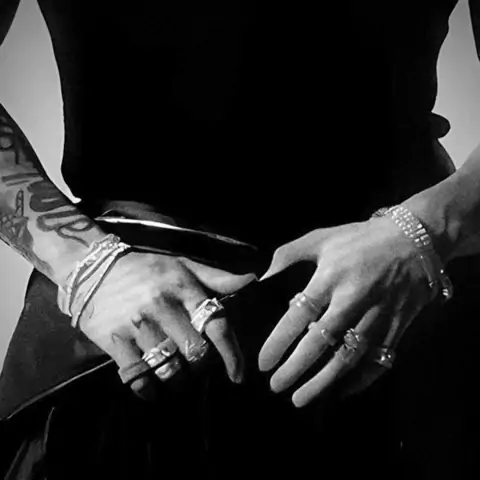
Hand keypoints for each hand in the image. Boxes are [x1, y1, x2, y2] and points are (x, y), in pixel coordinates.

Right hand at [74, 251, 255, 396]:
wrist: (94, 268)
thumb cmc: (147, 269)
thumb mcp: (183, 265)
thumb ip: (217, 277)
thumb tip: (251, 279)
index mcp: (183, 288)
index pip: (217, 325)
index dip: (232, 354)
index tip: (238, 375)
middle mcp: (162, 306)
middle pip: (196, 353)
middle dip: (201, 365)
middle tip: (197, 364)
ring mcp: (137, 325)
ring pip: (170, 370)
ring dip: (178, 379)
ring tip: (177, 374)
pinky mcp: (114, 341)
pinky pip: (138, 378)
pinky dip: (149, 389)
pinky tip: (152, 385)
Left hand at [258, 217, 434, 406]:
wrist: (413, 240)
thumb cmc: (359, 239)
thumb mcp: (321, 237)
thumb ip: (288, 255)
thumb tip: (262, 279)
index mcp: (330, 277)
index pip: (299, 315)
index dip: (279, 341)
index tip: (263, 362)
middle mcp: (353, 300)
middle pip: (321, 342)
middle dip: (296, 368)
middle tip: (276, 387)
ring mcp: (378, 316)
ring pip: (349, 358)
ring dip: (324, 382)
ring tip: (301, 398)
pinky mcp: (397, 327)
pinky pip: (380, 361)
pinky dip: (361, 380)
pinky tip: (342, 391)